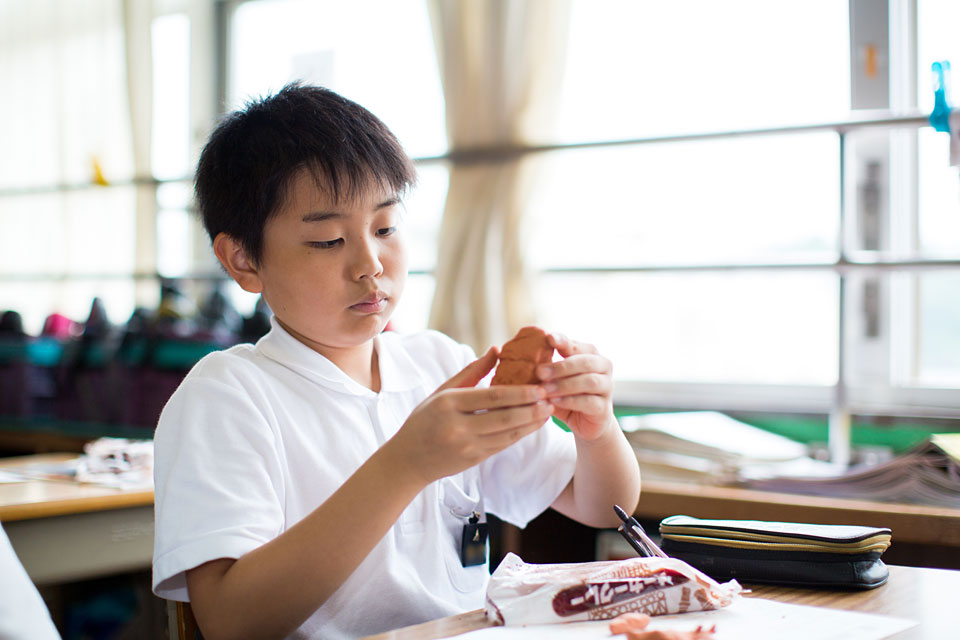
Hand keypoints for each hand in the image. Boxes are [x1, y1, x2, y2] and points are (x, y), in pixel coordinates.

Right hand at [386, 346, 554, 484]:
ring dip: (531, 423)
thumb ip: (471, 372)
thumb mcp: (441, 391)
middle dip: (531, 408)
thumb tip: (496, 350)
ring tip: (549, 411)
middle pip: (504, 417)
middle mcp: (458, 426)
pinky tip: (533, 424)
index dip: (519, 393)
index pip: (491, 396)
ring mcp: (467, 446)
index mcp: (448, 404)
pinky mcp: (474, 460)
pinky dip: (521, 434)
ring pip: (508, 434)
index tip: (538, 387)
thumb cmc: (424, 419)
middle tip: (550, 398)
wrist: (409, 460)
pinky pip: (503, 445)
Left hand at [537, 333, 616, 440]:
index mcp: (591, 354)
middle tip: (539, 371)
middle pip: (585, 363)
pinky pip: (589, 402)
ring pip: (589, 382)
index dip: (564, 341)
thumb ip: (548, 366)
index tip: (548, 338)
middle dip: (561, 367)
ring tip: (545, 389)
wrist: (586, 423)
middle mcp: (603, 368)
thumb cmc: (568, 395)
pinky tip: (554, 401)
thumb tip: (525, 354)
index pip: (577, 345)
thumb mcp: (556, 379)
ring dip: (564, 385)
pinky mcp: (604, 408)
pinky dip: (570, 401)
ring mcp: (607, 388)